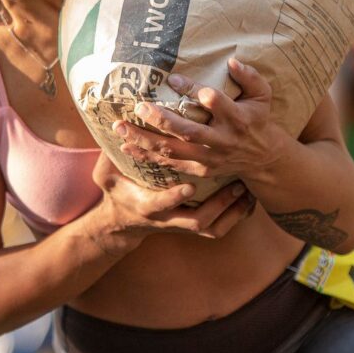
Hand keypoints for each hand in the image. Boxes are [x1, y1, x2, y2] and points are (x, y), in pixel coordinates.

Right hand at [92, 153, 257, 240]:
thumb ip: (108, 155)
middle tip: (237, 186)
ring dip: (231, 211)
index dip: (173, 198)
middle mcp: (166, 219)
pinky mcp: (191, 226)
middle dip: (218, 205)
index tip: (188, 187)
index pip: (160, 205)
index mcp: (145, 205)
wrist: (123, 221)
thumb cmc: (116, 192)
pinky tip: (248, 201)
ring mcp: (181, 226)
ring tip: (246, 190)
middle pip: (196, 221)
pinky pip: (218, 228)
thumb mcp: (105, 175)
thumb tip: (115, 125)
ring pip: (212, 227)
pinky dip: (235, 217)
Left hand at [113, 57, 287, 180]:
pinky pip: (170, 164)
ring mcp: (210, 157)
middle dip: (162, 120)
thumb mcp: (263, 95)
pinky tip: (126, 147)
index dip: (195, 91)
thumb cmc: (258, 119)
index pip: (215, 102)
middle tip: (139, 107)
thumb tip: (232, 61)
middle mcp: (222, 140)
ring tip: (120, 128)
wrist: (262, 158)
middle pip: (189, 132)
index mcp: (237, 118)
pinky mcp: (200, 169)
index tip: (173, 80)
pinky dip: (147, 157)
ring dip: (144, 140)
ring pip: (173, 150)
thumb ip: (250, 77)